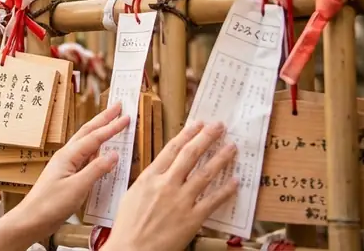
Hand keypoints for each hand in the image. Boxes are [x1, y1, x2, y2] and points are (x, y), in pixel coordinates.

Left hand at [0, 104, 128, 250]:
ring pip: (86, 142)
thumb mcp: (78, 187)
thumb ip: (96, 170)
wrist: (32, 219)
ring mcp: (66, 165)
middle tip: (118, 106)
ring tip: (111, 121)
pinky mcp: (67, 175)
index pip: (95, 137)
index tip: (126, 116)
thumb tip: (114, 155)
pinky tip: (102, 152)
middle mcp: (67, 156)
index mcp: (69, 155)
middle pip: (88, 132)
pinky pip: (85, 157)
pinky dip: (96, 149)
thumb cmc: (50, 204)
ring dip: (99, 130)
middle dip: (104, 119)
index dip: (112, 126)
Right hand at [109, 120, 238, 250]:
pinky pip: (213, 201)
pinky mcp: (192, 218)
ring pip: (205, 174)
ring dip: (220, 158)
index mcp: (149, 177)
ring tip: (231, 147)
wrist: (132, 249)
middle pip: (191, 155)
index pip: (171, 149)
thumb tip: (162, 171)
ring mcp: (180, 201)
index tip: (198, 124)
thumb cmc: (128, 225)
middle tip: (219, 126)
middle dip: (207, 138)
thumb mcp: (132, 195)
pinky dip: (225, 190)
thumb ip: (149, 181)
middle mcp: (166, 185)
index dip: (187, 134)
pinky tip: (235, 182)